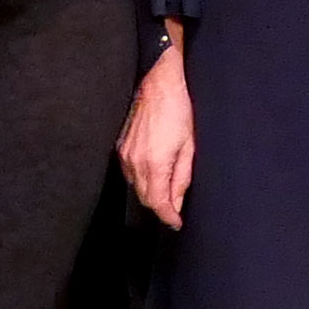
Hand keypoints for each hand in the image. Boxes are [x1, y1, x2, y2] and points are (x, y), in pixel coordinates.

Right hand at [120, 32, 193, 223]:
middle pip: (145, 199)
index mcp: (154, 163)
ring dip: (151, 194)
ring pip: (136, 188)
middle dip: (161, 207)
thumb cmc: (178, 111)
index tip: (176, 223)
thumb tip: (176, 202)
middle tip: (175, 209)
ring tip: (167, 191)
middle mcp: (135, 162)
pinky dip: (141, 180)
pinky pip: (129, 174)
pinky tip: (154, 174)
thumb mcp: (188, 147)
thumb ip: (181, 178)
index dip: (168, 217)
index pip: (158, 203)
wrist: (158, 84)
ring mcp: (125, 155)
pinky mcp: (120, 148)